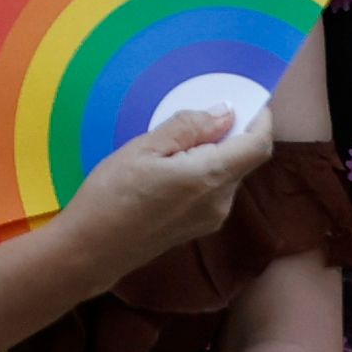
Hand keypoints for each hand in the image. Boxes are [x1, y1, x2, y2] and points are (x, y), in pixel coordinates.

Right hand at [52, 97, 279, 278]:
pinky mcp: (198, 228)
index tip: (246, 101)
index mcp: (210, 177)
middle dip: (228, 134)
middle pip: (243, 159)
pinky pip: (213, 190)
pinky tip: (168, 170)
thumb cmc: (111, 195)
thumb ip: (189, 127)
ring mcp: (211, 218)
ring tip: (170, 146)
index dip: (259, 119)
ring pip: (226, 174)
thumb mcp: (144, 148)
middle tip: (192, 119)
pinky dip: (202, 172)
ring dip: (212, 154)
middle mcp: (220, 201)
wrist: (92, 250)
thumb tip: (224, 113)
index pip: (258, 145)